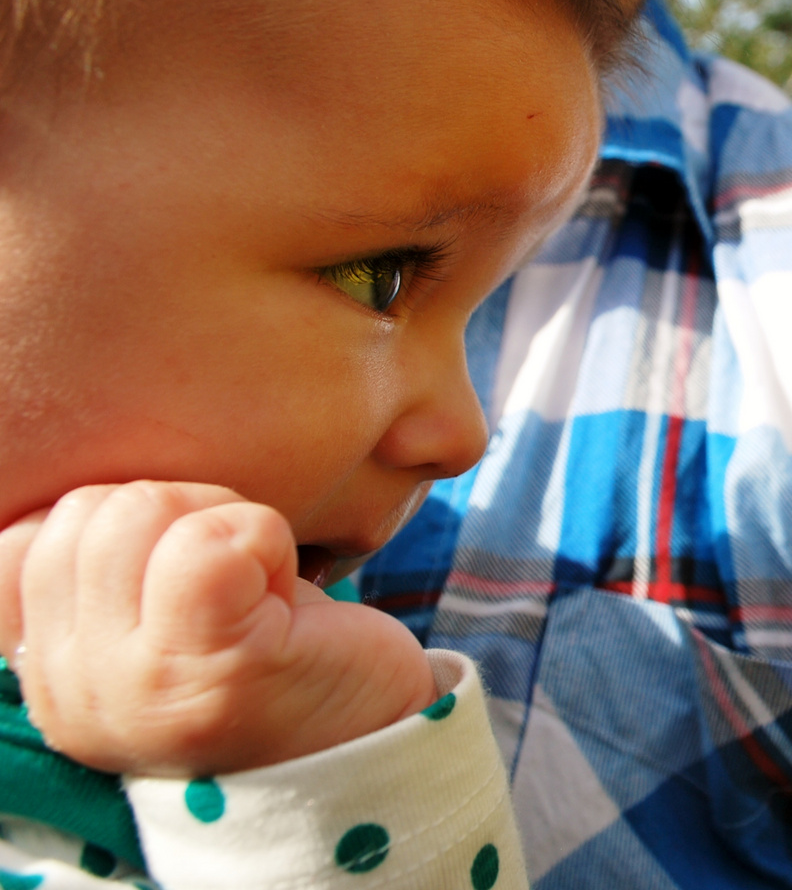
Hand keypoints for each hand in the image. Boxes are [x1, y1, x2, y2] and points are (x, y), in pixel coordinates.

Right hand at [0, 482, 435, 776]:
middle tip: (242, 567)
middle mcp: (74, 689)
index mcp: (51, 667)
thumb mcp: (165, 605)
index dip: (117, 513)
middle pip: (87, 509)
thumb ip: (112, 557)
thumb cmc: (274, 650)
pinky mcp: (221, 670)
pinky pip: (215, 543)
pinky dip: (267, 537)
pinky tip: (290, 587)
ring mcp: (138, 686)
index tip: (184, 560)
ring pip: (142, 511)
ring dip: (228, 520)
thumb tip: (84, 440)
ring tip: (264, 581)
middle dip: (182, 507)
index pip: (24, 537)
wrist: (371, 735)